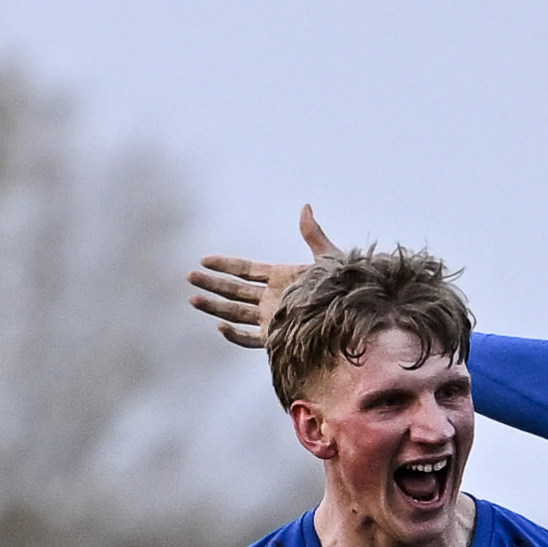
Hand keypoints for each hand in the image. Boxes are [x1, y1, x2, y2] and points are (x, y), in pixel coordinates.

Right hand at [186, 204, 342, 350]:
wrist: (357, 315)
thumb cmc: (347, 287)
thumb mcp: (328, 257)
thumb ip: (313, 234)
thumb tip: (305, 207)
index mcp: (282, 278)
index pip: (246, 270)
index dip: (225, 265)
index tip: (204, 260)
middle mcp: (274, 299)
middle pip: (235, 292)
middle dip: (213, 284)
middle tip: (190, 277)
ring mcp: (275, 319)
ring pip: (237, 313)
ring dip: (215, 307)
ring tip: (194, 299)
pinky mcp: (279, 338)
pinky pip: (252, 339)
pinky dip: (236, 335)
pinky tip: (221, 326)